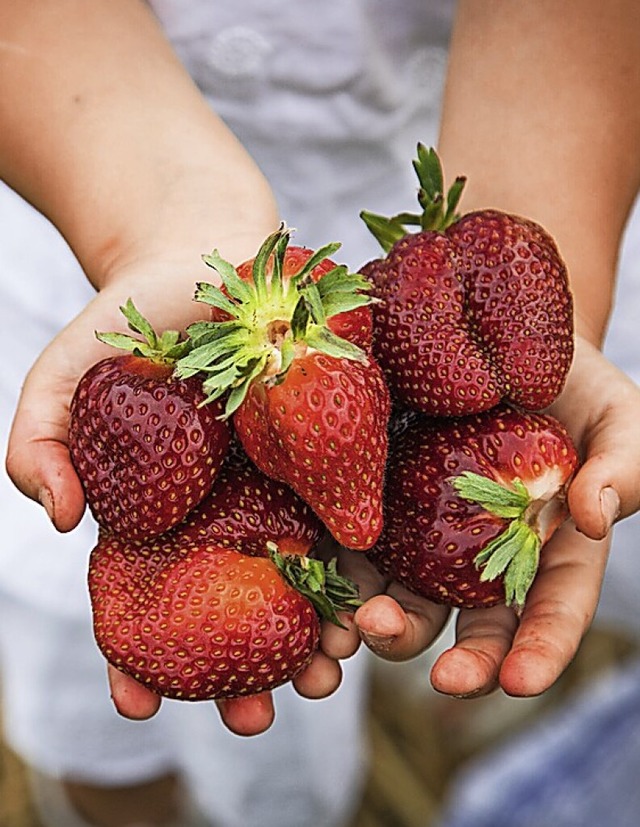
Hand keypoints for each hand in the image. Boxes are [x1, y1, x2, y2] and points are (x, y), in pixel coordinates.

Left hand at [321, 336, 639, 697]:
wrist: (504, 347)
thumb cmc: (577, 389)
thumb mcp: (621, 420)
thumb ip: (622, 469)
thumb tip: (594, 518)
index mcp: (550, 552)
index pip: (551, 614)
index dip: (539, 653)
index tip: (518, 682)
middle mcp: (484, 558)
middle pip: (471, 627)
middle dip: (458, 662)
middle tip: (439, 675)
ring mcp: (428, 532)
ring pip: (403, 598)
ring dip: (380, 627)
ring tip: (358, 633)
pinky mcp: (379, 502)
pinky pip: (354, 546)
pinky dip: (334, 574)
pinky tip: (315, 587)